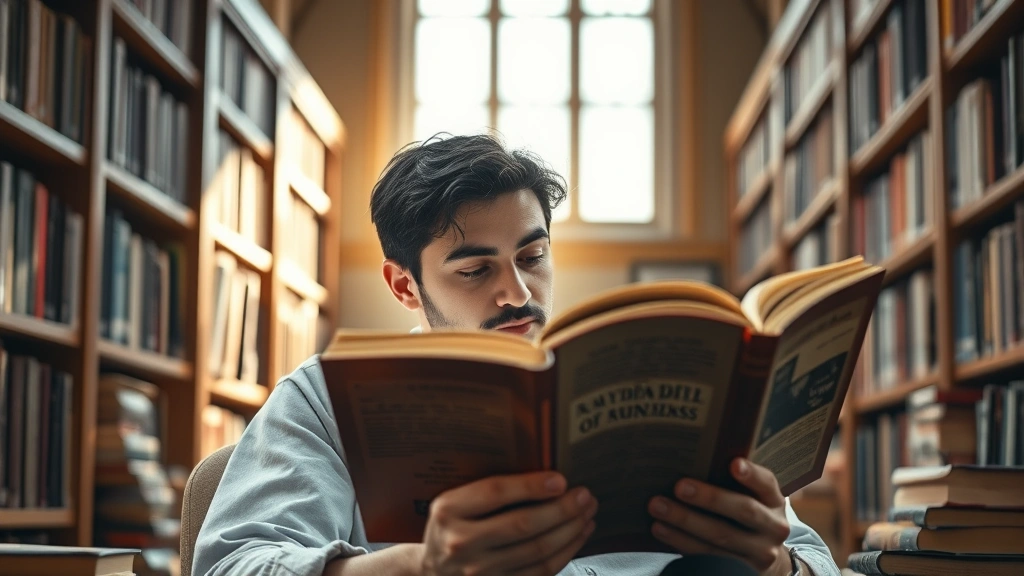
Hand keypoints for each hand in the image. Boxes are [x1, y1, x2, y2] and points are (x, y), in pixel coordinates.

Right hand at [418, 471, 597, 575]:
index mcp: (449, 510)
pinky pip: (541, 572)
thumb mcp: (453, 503)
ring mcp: (479, 572)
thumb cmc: (450, 529)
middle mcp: (461, 542)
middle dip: (562, 509)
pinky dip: (565, 553)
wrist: (431, 573)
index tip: (560, 480)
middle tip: (584, 496)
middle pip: (523, 524)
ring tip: (586, 513)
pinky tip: (576, 536)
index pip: (495, 493)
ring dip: (570, 530)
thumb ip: (487, 491)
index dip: (532, 486)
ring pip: (538, 551)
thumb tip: (544, 477)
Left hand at [647, 458, 793, 575]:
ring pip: (720, 537)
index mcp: (774, 501)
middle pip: (743, 511)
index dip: (752, 475)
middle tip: (678, 486)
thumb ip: (731, 482)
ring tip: (658, 507)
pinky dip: (681, 542)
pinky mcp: (740, 571)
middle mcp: (773, 528)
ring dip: (685, 521)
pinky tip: (661, 529)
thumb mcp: (751, 499)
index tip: (734, 464)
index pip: (767, 484)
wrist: (764, 558)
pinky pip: (708, 556)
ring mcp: (759, 553)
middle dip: (709, 498)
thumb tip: (691, 459)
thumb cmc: (747, 515)